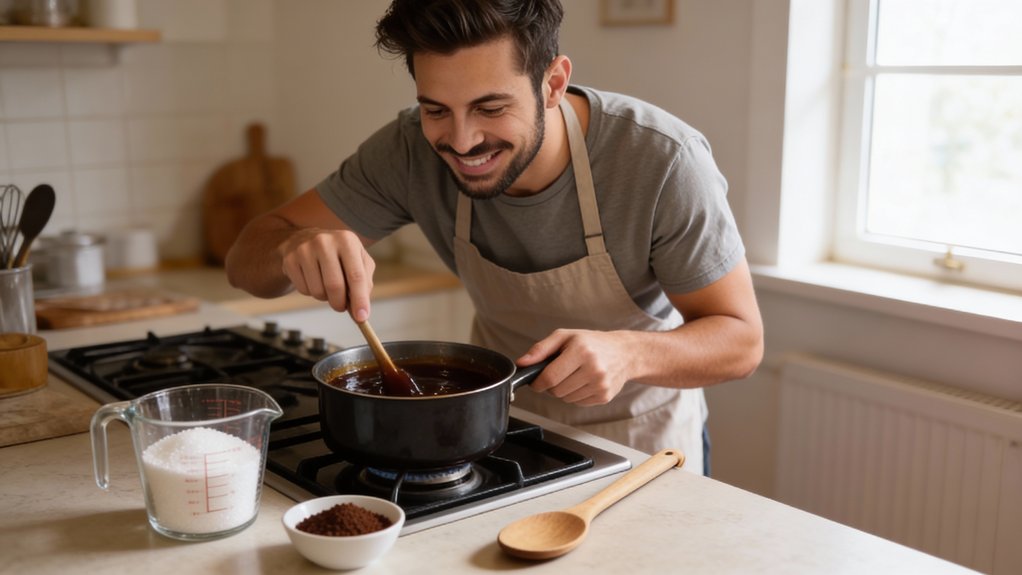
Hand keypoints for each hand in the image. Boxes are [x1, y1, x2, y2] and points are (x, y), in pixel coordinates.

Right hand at [278, 228, 374, 319]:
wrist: (305, 239)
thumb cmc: (338, 254)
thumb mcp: (358, 260)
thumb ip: (365, 283)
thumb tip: (361, 311)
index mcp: (347, 240)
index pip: (356, 276)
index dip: (360, 300)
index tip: (362, 317)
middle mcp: (325, 242)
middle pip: (335, 286)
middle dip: (340, 303)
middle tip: (341, 306)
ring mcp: (305, 249)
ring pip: (318, 291)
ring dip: (325, 297)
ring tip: (326, 285)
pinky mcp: (290, 260)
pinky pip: (304, 290)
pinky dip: (311, 292)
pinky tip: (313, 279)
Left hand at [516, 329, 633, 405]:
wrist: (624, 353)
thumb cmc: (592, 342)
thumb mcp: (565, 336)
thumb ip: (541, 349)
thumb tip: (522, 363)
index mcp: (581, 351)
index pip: (549, 377)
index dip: (537, 383)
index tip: (536, 381)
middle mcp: (593, 369)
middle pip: (556, 391)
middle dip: (551, 385)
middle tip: (559, 373)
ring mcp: (600, 385)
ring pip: (566, 399)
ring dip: (563, 390)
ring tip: (574, 375)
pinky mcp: (604, 396)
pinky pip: (578, 403)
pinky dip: (575, 395)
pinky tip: (583, 382)